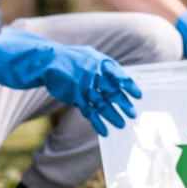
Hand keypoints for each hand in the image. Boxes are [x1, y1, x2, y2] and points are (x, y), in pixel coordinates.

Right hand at [0, 28, 142, 135]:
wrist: (47, 61)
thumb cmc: (73, 59)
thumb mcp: (90, 55)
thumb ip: (105, 66)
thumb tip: (123, 77)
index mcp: (99, 62)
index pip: (119, 75)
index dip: (129, 85)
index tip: (139, 95)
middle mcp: (92, 74)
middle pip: (112, 92)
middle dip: (123, 104)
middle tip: (133, 114)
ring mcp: (83, 87)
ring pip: (102, 104)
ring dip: (112, 116)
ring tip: (122, 125)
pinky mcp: (74, 97)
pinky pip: (88, 112)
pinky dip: (97, 122)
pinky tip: (105, 131)